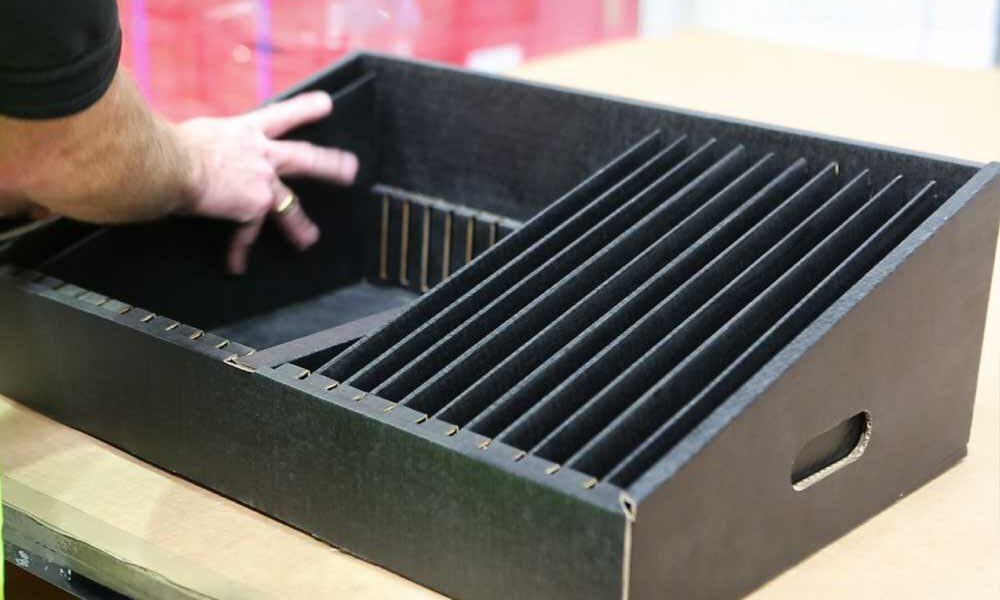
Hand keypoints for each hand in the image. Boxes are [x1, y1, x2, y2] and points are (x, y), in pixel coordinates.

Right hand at [176, 91, 357, 273]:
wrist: (169, 163)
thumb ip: (213, 143)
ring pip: (290, 205)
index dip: (305, 109)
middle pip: (306, 157)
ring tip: (311, 238)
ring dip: (302, 225)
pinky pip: (245, 234)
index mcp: (245, 131)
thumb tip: (197, 151)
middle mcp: (260, 154)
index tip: (327, 104)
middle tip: (351, 169)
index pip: (281, 115)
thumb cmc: (170, 144)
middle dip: (331, 164)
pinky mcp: (253, 206)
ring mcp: (262, 181)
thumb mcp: (200, 132)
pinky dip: (238, 251)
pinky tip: (237, 266)